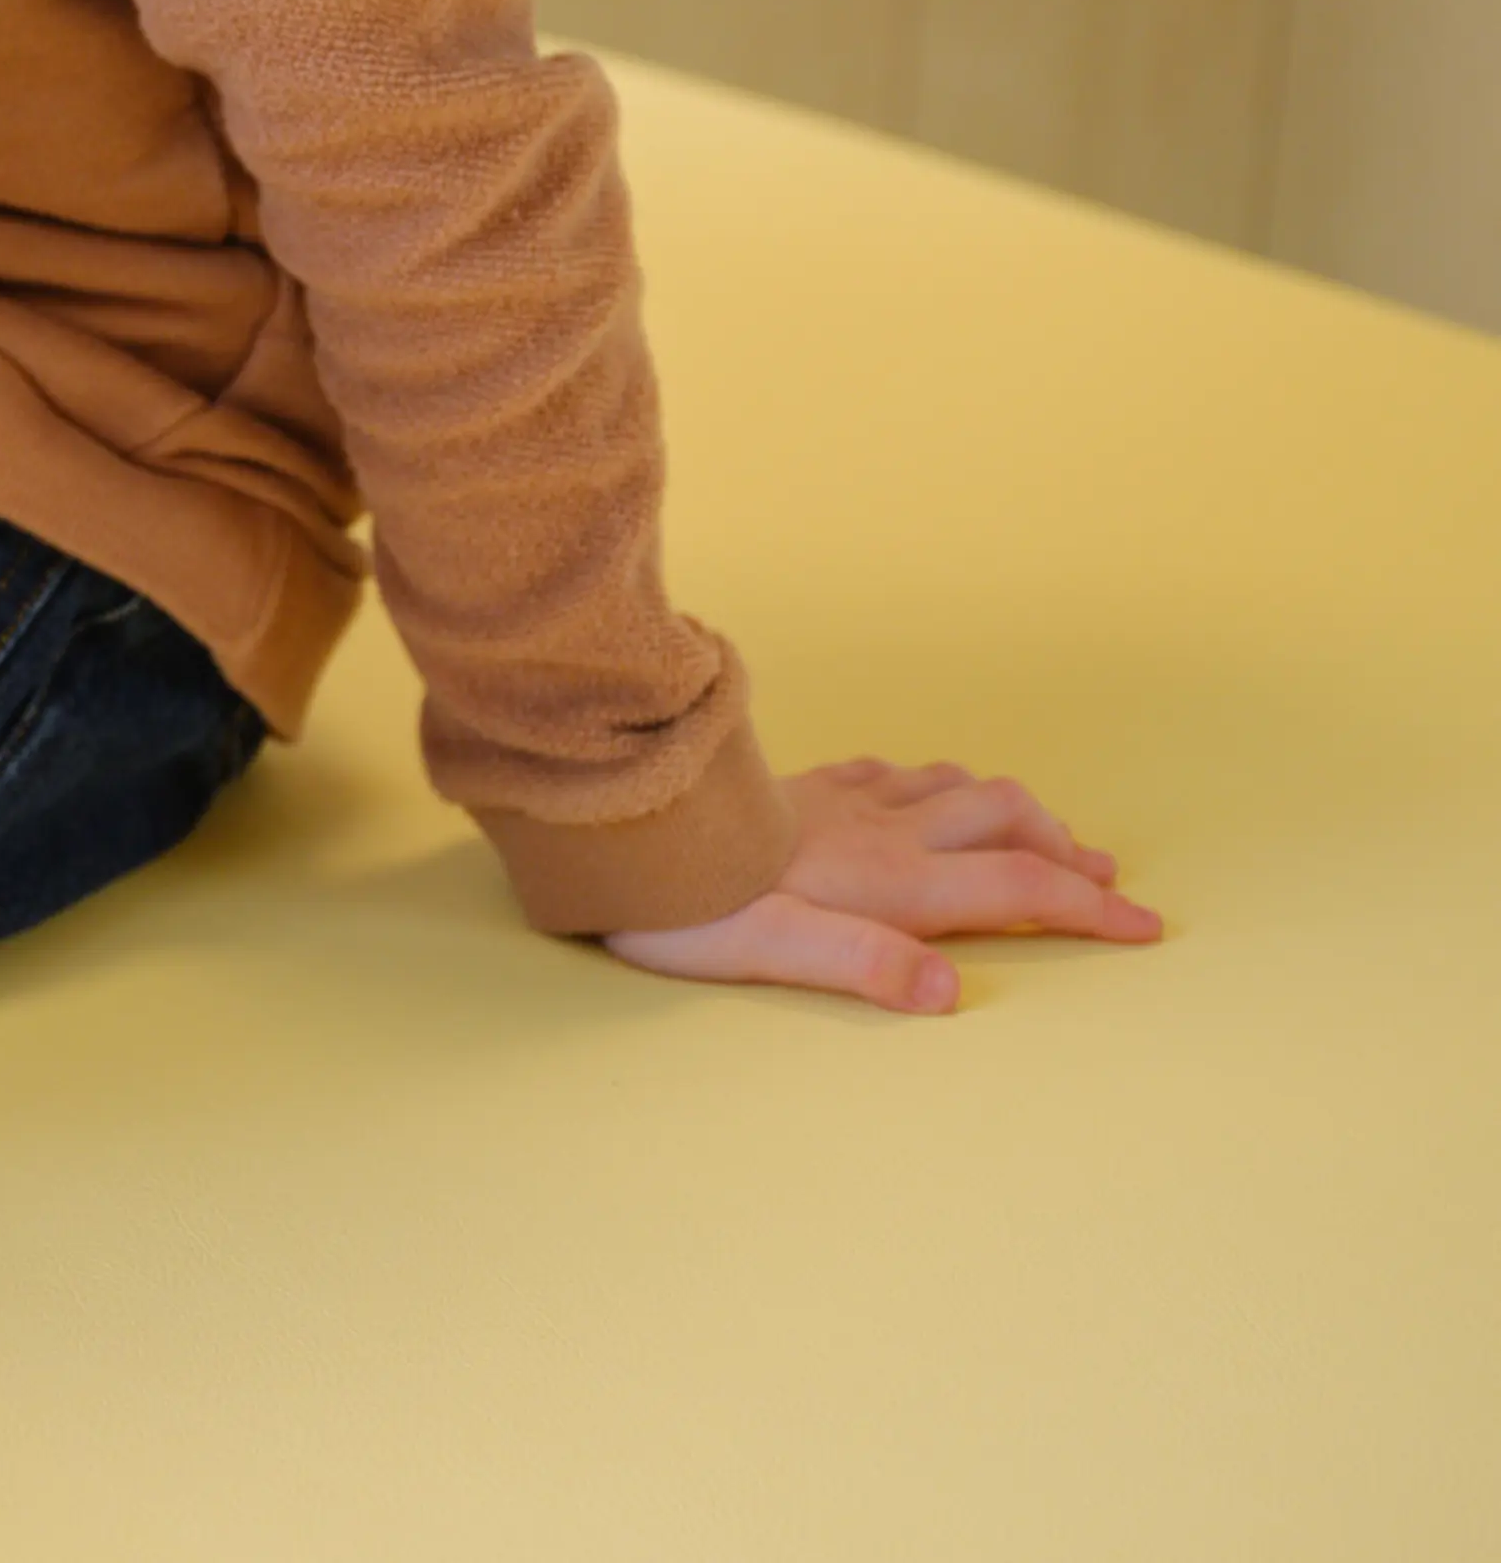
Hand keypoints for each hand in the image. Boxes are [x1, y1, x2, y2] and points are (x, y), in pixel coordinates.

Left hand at [603, 758, 1164, 1012]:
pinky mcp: (801, 782)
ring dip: (1013, 809)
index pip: (1016, 885)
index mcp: (886, 877)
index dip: (1088, 906)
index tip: (1146, 925)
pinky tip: (929, 790)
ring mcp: (841, 797)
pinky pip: (892, 768)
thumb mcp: (768, 950)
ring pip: (955, 784)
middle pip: (1004, 817)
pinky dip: (938, 782)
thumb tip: (950, 992)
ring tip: (1045, 833)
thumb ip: (863, 963)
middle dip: (1066, 847)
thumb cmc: (684, 902)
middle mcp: (878, 827)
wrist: (614, 822)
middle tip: (1106, 880)